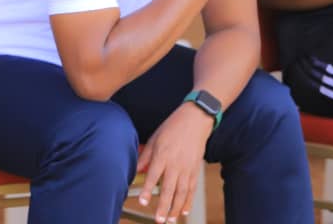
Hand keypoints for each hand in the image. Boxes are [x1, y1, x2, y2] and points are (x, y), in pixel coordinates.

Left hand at [137, 103, 214, 222]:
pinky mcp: (195, 169)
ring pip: (182, 192)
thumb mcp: (155, 138)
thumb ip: (145, 157)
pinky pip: (192, 188)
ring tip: (170, 220)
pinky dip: (189, 201)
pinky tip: (184, 210)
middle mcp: (176, 163)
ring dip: (176, 208)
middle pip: (169, 189)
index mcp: (163, 154)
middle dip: (163, 206)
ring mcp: (187, 167)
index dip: (147, 190)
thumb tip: (135, 171)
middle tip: (158, 220)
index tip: (142, 202)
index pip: (154, 175)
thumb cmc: (173, 127)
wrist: (196, 119)